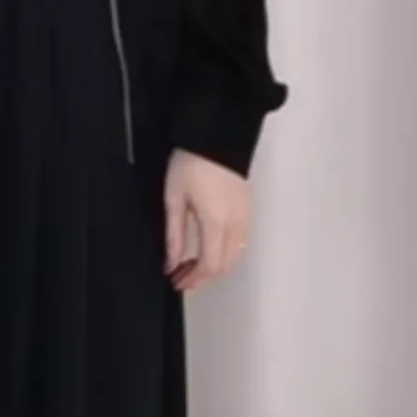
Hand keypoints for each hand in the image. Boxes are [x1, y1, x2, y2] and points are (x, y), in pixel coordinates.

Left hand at [163, 149, 250, 292]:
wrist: (216, 134)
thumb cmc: (193, 161)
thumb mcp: (174, 199)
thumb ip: (173, 235)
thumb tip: (170, 262)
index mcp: (216, 222)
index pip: (210, 266)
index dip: (193, 280)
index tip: (177, 281)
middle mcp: (235, 223)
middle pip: (225, 266)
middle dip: (203, 277)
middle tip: (180, 276)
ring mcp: (245, 216)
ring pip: (235, 256)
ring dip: (214, 266)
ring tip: (190, 264)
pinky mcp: (247, 208)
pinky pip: (240, 242)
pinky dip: (225, 253)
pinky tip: (206, 248)